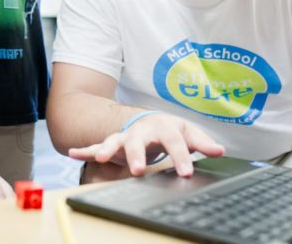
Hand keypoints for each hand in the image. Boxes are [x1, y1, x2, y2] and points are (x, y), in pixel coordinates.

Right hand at [68, 113, 223, 176]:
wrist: (148, 119)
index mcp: (164, 127)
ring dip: (106, 149)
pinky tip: (71, 153)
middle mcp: (142, 130)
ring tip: (98, 158)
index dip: (181, 157)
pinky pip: (95, 145)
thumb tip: (220, 151)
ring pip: (114, 141)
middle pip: (138, 141)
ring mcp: (125, 136)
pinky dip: (83, 149)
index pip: (174, 142)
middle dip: (137, 155)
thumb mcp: (188, 133)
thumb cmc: (170, 129)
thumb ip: (202, 142)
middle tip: (138, 170)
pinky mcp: (113, 143)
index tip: (186, 173)